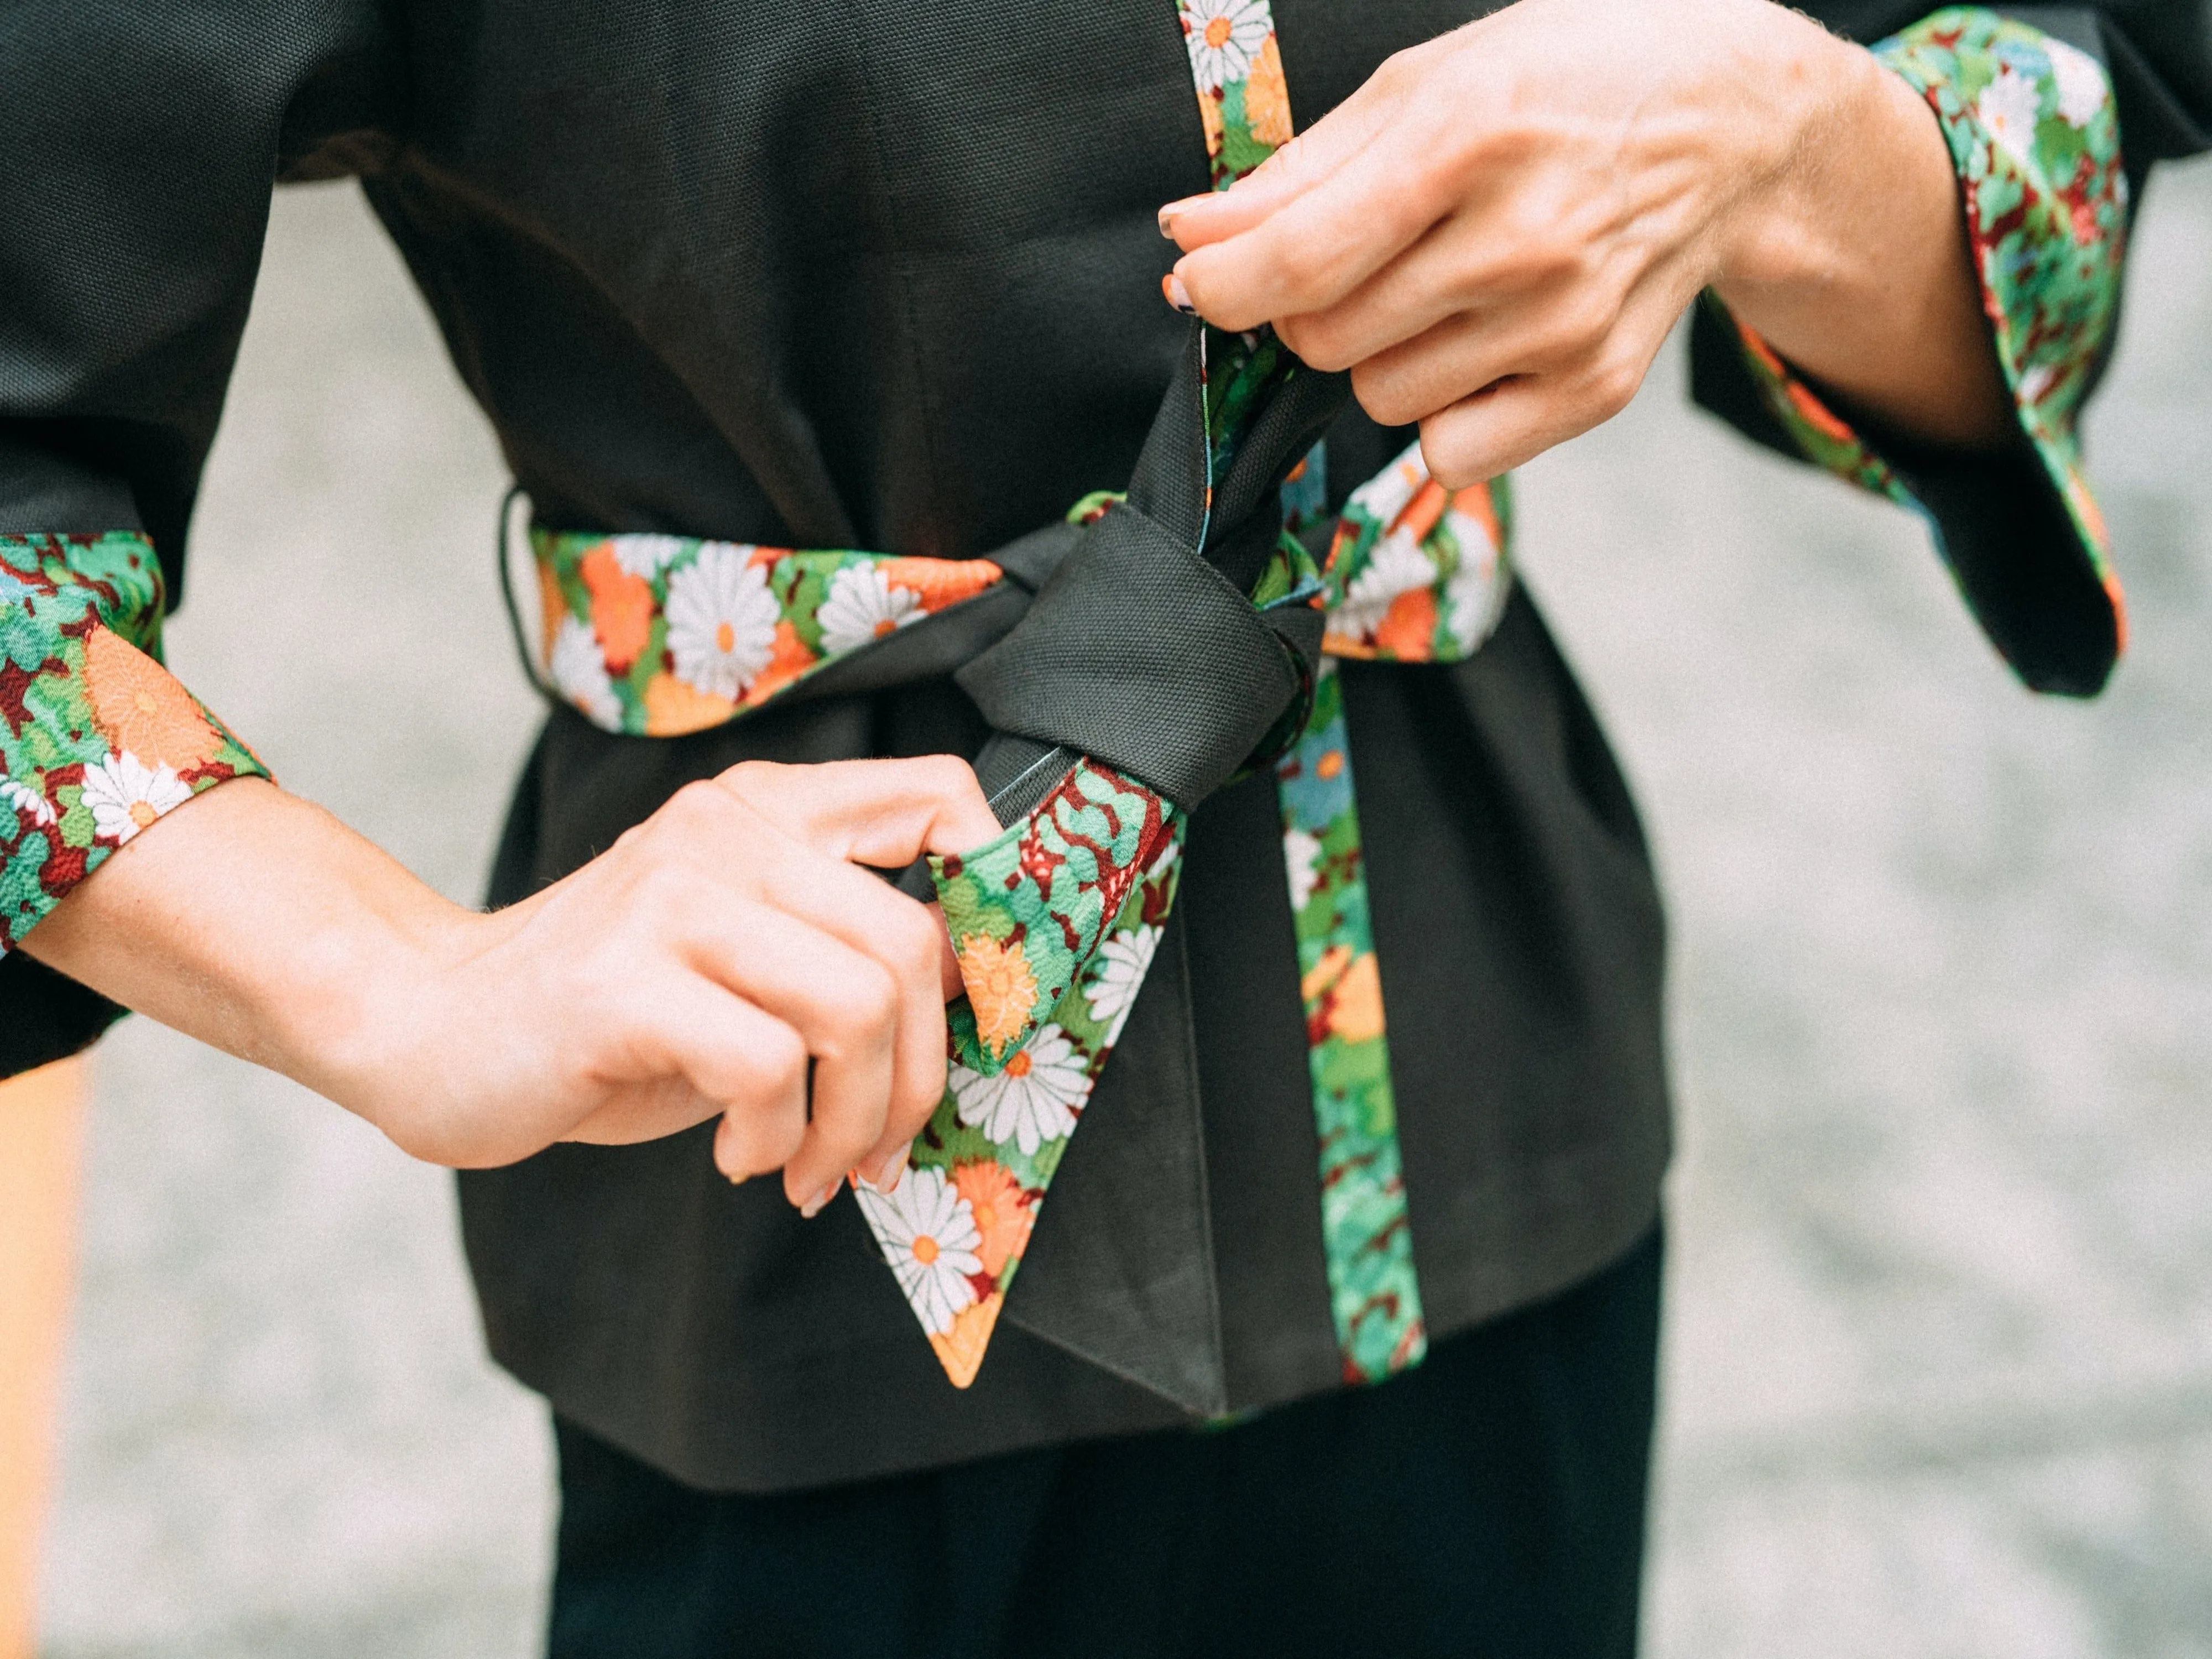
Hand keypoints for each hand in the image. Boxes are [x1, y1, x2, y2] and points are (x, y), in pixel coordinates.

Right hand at [23, 758, 998, 1211]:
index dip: (999, 901)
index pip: (940, 801)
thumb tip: (976, 1018)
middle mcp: (726, 831)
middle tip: (879, 1147)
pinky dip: (775, 1141)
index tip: (986, 1009)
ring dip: (855, 1121)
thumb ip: (843, 955)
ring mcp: (671, 898)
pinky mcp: (623, 981)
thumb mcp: (744, 957)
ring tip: (810, 1165)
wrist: (432, 1030)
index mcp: (769, 811)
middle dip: (920, 1076)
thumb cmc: (615, 1014)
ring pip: (854, 1008)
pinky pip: (767, 1068)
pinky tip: (740, 1158)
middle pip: (913, 943)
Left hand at [1160, 0, 2010, 482]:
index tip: (1201, 281)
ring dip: (1379, 353)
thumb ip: (1298, 170)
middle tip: (1362, 255)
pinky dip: (1442, 410)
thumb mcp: (1426, 82)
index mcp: (1469, 139)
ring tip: (1441, 283)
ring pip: (1379, 397)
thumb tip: (1192, 236)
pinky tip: (1481, 340)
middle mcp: (1522, 241)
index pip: (1299, 260)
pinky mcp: (1594, 388)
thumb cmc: (1563, 85)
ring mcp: (1564, 326)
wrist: (1727, 123)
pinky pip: (1450, 450)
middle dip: (1310, 306)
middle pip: (1325, 337)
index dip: (1222, 286)